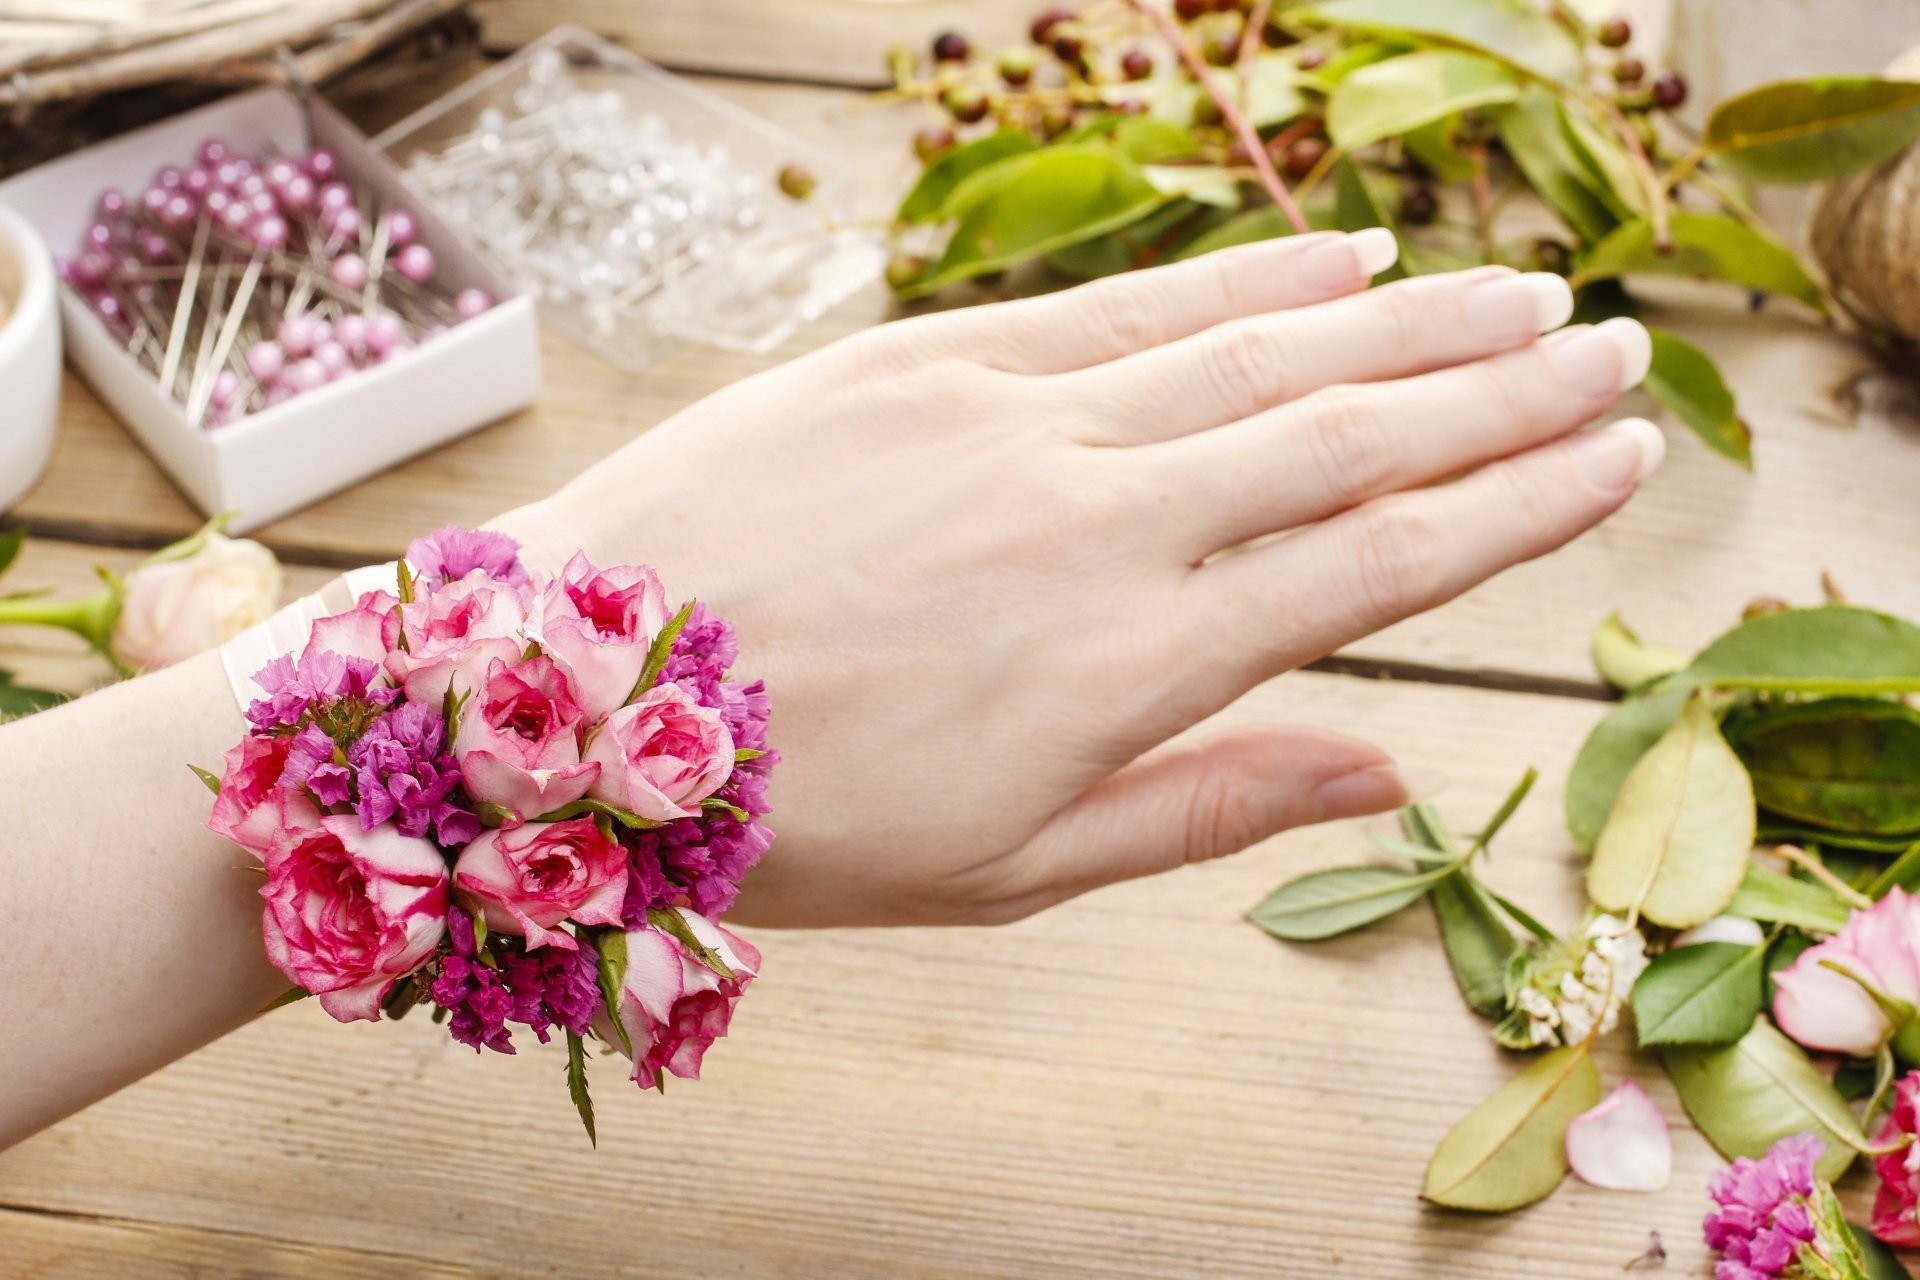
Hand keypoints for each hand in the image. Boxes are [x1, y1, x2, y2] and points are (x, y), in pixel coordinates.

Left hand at [496, 229, 1657, 927]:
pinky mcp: (924, 357)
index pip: (1379, 563)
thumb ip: (1208, 806)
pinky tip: (1335, 256)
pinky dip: (1243, 277)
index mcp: (1133, 667)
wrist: (569, 700)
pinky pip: (1121, 305)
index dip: (1516, 507)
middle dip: (1504, 391)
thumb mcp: (1010, 867)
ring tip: (1517, 294)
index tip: (1615, 465)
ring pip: (1258, 351)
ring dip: (1406, 317)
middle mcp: (1102, 524)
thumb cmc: (796, 811)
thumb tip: (1384, 775)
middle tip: (1617, 354)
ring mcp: (1013, 421)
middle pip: (1351, 435)